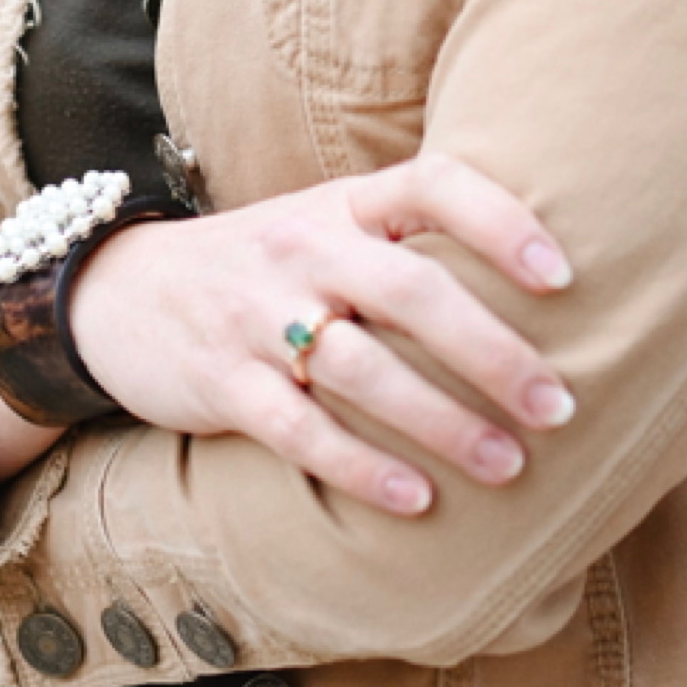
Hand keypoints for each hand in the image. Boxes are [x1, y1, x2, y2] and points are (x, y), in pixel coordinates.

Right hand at [65, 154, 575, 516]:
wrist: (122, 291)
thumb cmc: (265, 264)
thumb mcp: (325, 225)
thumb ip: (404, 241)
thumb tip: (539, 282)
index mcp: (343, 202)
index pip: (433, 185)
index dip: (501, 221)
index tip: (564, 278)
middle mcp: (306, 247)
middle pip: (414, 290)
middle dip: (494, 351)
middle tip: (560, 404)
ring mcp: (260, 314)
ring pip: (365, 368)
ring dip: (445, 422)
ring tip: (510, 464)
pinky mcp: (225, 382)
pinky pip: (302, 430)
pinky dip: (363, 467)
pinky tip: (417, 501)